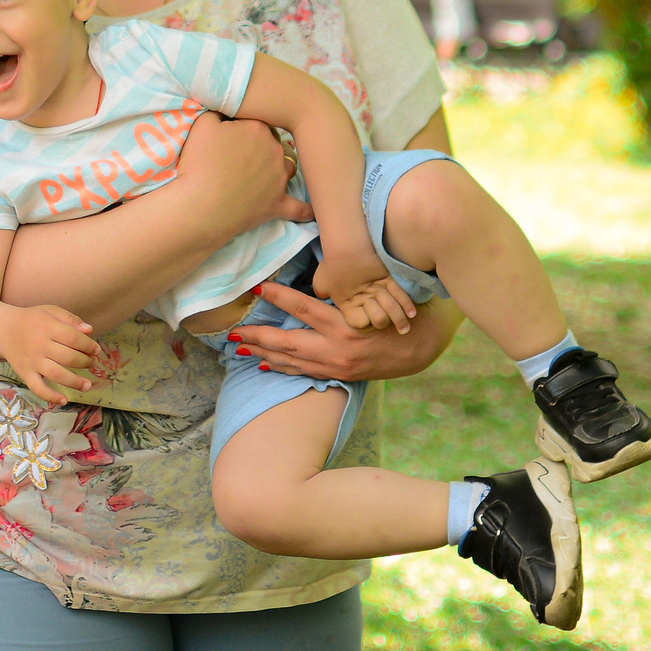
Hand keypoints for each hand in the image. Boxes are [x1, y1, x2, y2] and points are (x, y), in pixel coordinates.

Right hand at [2, 305, 100, 405]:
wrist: (3, 329)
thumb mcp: (50, 311)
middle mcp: (39, 345)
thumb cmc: (32, 320)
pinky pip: (38, 388)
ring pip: (56, 375)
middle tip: (92, 363)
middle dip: (85, 362)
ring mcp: (32, 361)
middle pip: (68, 357)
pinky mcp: (24, 373)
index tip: (96, 350)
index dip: (88, 345)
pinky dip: (51, 397)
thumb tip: (90, 330)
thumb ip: (70, 319)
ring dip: (75, 382)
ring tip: (87, 385)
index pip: (73, 338)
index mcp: (47, 327)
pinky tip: (64, 400)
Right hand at [175, 112, 313, 233]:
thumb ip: (218, 112)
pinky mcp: (278, 204)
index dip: (245, 127)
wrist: (202, 206)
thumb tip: (226, 110)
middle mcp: (275, 151)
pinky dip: (306, 209)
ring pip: (289, 166)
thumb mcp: (203, 125)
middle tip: (244, 154)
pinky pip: (299, 208)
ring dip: (282, 166)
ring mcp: (279, 179)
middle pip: (275, 142)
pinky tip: (313, 211)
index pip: (258, 121)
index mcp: (258, 129)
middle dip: (263, 145)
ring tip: (268, 171)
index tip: (232, 135)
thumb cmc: (199, 164)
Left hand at [227, 283, 460, 382]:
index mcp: (345, 323)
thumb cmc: (393, 313)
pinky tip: (264, 363)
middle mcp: (337, 348)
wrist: (418, 347)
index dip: (278, 296)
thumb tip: (314, 275)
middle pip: (287, 343)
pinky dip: (281, 367)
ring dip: (263, 353)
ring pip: (291, 360)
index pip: (303, 308)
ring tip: (240, 347)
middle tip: (233, 333)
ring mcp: (336, 366)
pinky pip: (303, 371)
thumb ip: (343, 292)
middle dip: (257, 337)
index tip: (257, 287)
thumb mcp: (371, 297)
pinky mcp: (338, 375)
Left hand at [309, 243, 415, 331]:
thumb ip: (323, 294)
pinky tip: (413, 314)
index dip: (363, 322)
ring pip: (393, 310)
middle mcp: (365, 299)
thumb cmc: (331, 262)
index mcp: (348, 304)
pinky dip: (407, 305)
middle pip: (380, 320)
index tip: (364, 320)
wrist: (347, 243)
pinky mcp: (389, 278)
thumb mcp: (321, 282)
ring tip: (405, 330)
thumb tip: (323, 297)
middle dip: (383, 322)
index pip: (361, 323)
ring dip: (400, 320)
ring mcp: (379, 289)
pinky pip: (401, 295)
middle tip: (384, 322)